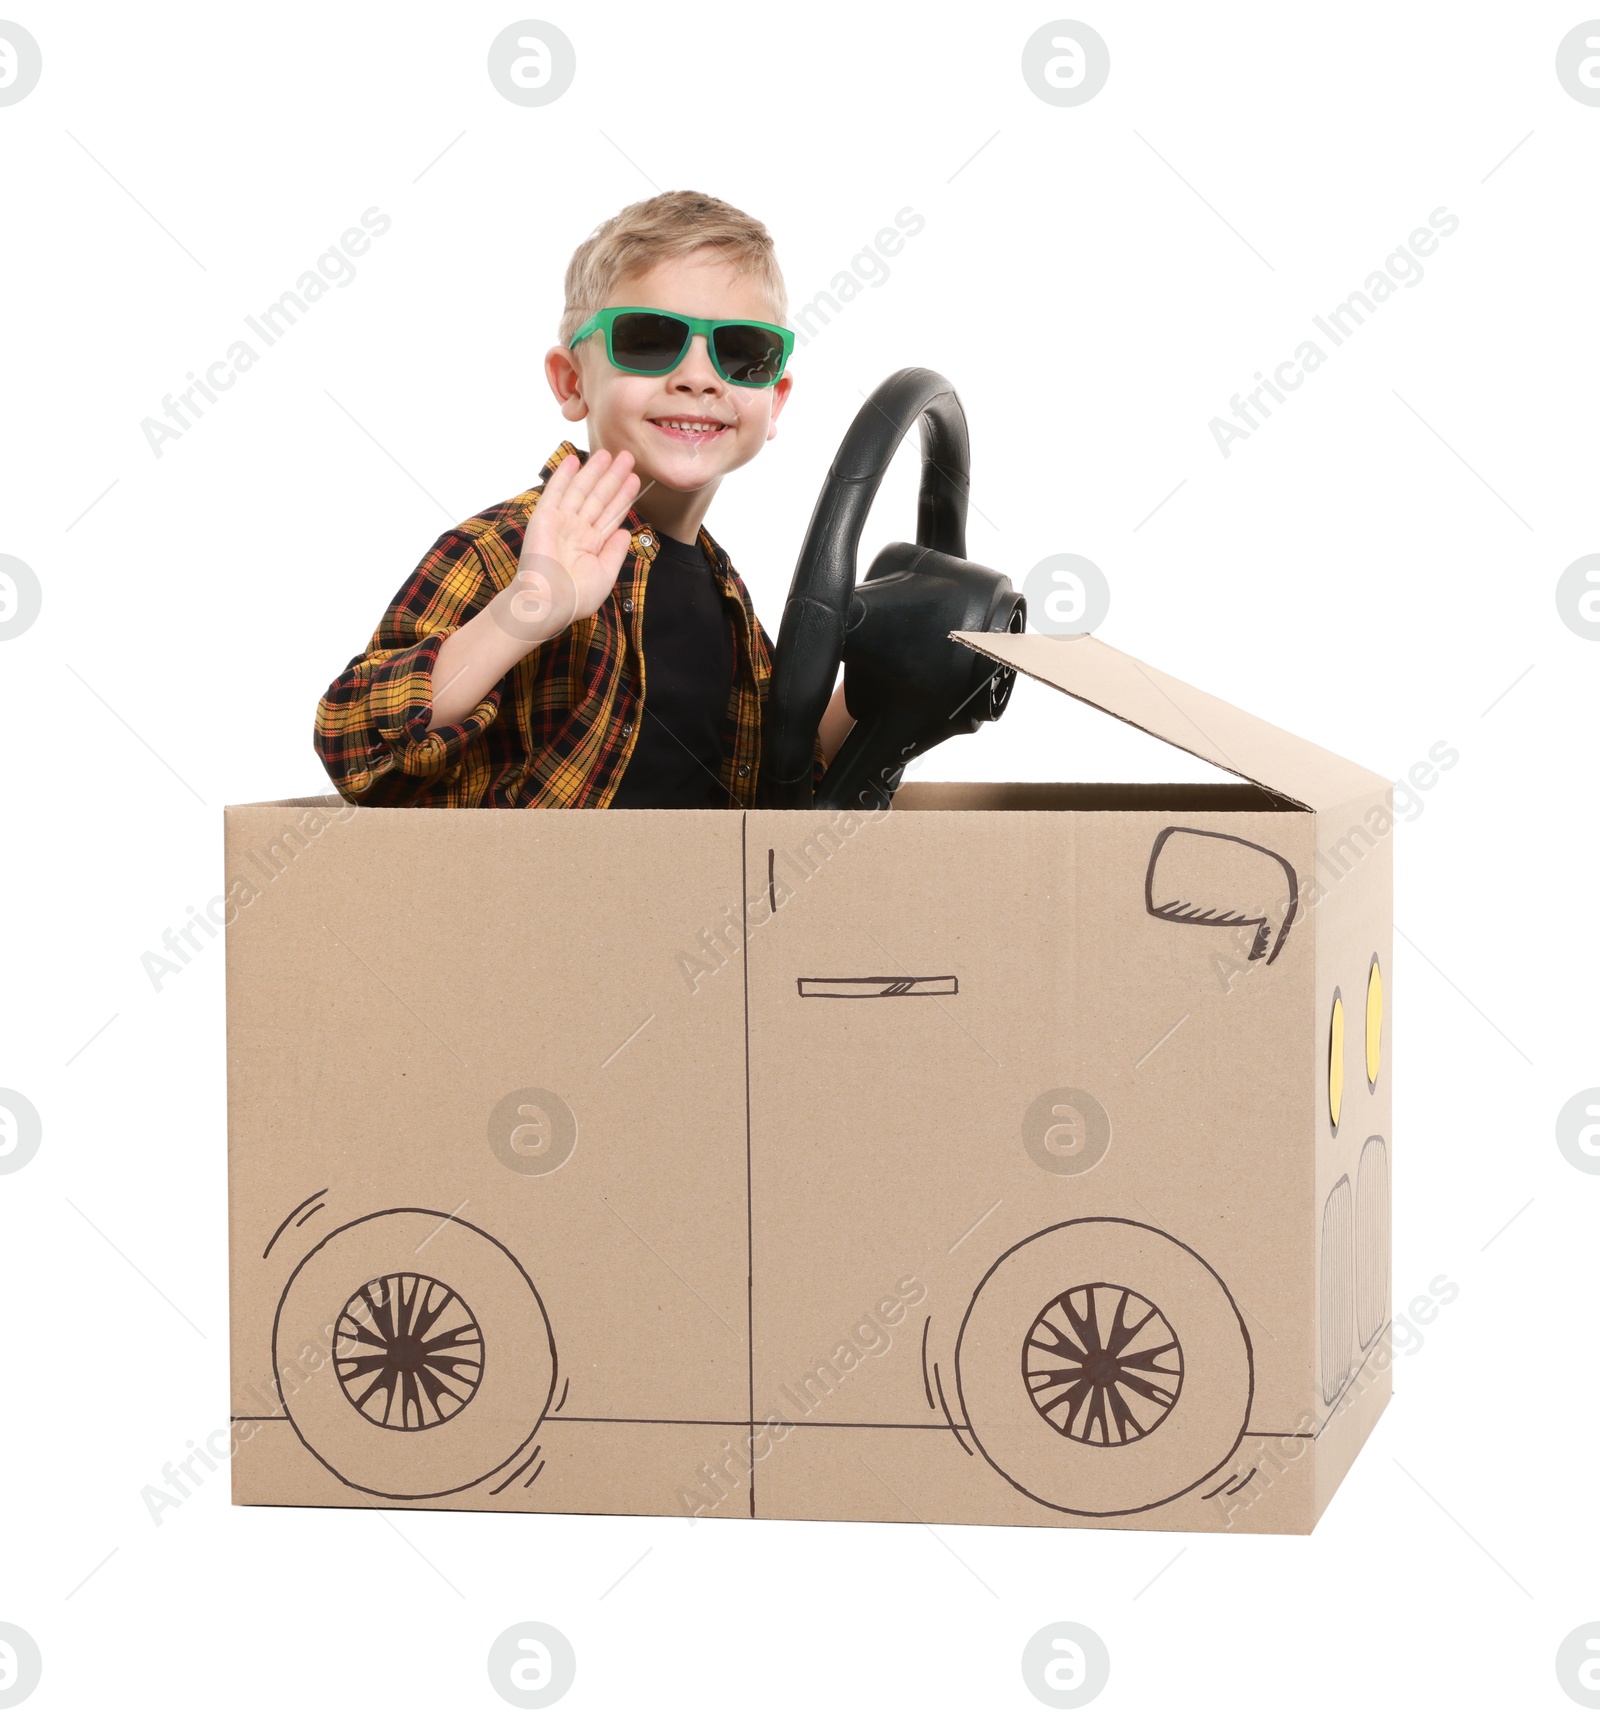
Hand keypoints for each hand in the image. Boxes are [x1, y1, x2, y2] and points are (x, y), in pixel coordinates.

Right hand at [504, 449, 640, 641]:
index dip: (623, 496)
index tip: (635, 479)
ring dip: (594, 471)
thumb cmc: (576, 597)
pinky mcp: (545, 517)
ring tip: (608, 453)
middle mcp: (578, 530)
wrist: (548, 603)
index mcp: (592, 544)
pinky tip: (574, 459)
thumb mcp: (606, 574)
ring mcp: (561, 522)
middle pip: (599, 497)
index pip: (611, 514)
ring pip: (582, 490)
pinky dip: (564, 475)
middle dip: (613, 477)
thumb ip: (616, 551)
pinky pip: (556, 492)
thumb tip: (626, 531)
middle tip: (627, 457)